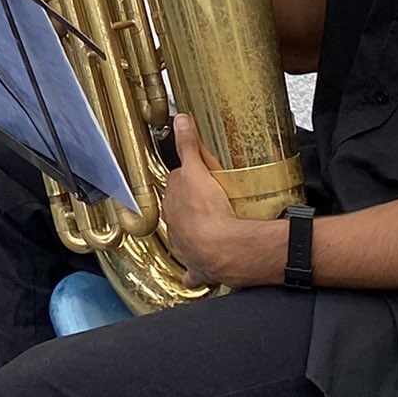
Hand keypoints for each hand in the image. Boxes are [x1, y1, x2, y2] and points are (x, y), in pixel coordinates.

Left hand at [163, 112, 270, 289]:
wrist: (224, 250)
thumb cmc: (210, 213)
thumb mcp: (197, 171)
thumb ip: (188, 145)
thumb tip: (181, 120)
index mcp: (172, 207)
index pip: (175, 189)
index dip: (186, 182)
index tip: (197, 179)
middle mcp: (175, 230)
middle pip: (180, 214)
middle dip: (190, 209)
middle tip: (209, 202)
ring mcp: (187, 251)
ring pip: (186, 242)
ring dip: (195, 237)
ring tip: (211, 231)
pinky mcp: (202, 271)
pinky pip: (196, 276)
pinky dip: (198, 276)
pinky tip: (202, 275)